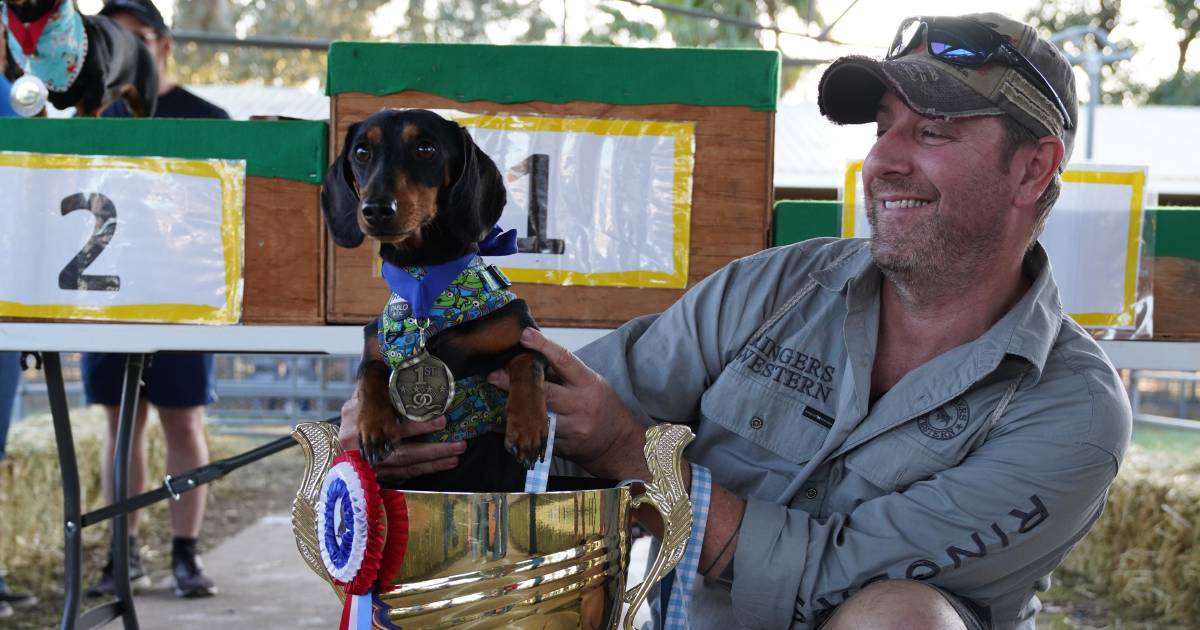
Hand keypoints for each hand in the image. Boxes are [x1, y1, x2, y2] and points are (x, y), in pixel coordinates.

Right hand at [338, 390, 465, 483]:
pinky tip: (445, 462)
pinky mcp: (375, 473)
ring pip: (404, 463)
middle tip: (457, 443)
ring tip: (457, 451)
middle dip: (430, 448)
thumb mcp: (367, 388)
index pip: (388, 420)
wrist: (345, 437)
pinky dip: (426, 468)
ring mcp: (365, 460)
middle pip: (397, 448)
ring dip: (434, 460)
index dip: (415, 423)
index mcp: (355, 414)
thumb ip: (383, 378)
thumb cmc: (362, 406)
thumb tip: (410, 359)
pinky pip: (404, 473)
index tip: (441, 419)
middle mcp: (357, 441)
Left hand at [488, 328, 647, 480]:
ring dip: (514, 406)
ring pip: (536, 415)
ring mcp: (571, 427)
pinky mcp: (561, 446)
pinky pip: (535, 435)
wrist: (617, 443)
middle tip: (493, 374)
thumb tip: (533, 356)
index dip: (543, 346)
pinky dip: (521, 427)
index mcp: (588, 383)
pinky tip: (509, 421)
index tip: (524, 335)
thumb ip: (565, 373)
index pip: (564, 360)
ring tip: (496, 398)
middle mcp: (580, 404)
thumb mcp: (590, 383)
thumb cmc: (601, 405)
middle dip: (515, 382)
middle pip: (543, 391)